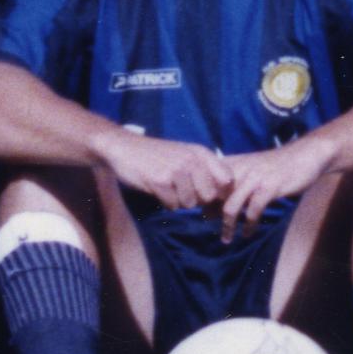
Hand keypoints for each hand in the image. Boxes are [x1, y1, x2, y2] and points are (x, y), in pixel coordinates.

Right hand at [108, 132, 232, 211]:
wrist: (125, 147)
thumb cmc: (158, 156)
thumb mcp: (185, 155)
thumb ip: (205, 170)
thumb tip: (222, 196)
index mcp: (201, 153)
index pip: (227, 179)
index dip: (221, 192)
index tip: (208, 194)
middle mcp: (192, 160)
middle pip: (209, 196)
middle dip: (197, 200)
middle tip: (183, 192)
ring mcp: (176, 170)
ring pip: (190, 204)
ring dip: (179, 201)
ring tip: (168, 187)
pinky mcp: (160, 181)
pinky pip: (172, 205)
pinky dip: (165, 202)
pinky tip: (157, 189)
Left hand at [210, 138, 329, 236]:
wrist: (307, 153)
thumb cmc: (277, 166)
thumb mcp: (251, 169)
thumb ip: (232, 184)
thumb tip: (210, 208)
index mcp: (234, 163)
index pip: (207, 182)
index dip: (201, 199)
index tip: (204, 214)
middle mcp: (241, 169)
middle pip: (214, 196)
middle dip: (210, 215)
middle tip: (210, 228)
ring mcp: (255, 178)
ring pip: (231, 206)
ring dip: (227, 226)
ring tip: (227, 239)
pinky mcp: (270, 187)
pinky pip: (253, 211)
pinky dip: (249, 225)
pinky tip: (249, 232)